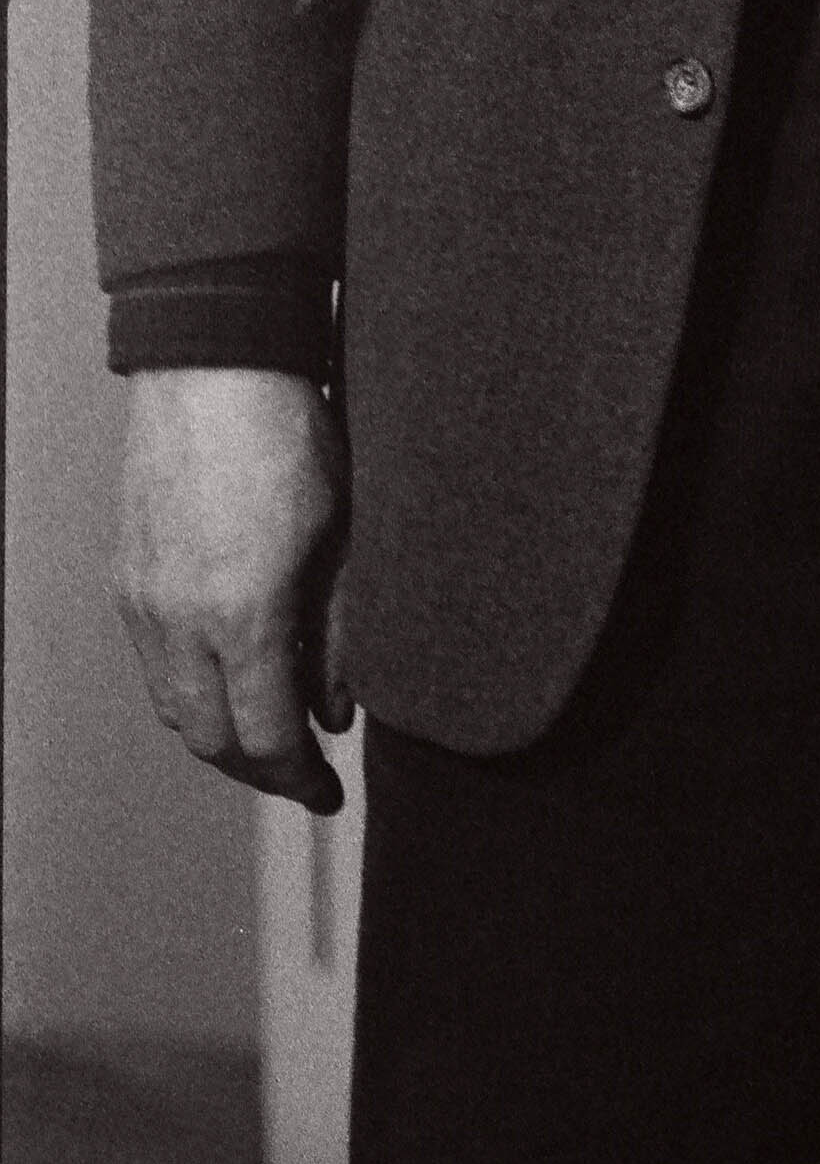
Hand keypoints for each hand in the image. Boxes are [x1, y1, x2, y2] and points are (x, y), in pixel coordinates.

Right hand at [116, 369, 350, 812]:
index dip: (300, 778)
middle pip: (210, 739)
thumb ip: (342, 630)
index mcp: (244, 614)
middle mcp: (179, 621)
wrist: (216, 369)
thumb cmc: (295, 436)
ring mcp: (142, 603)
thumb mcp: (349, 535)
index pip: (266, 737)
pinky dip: (194, 690)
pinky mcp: (127, 581)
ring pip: (174, 708)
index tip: (328, 794)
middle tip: (304, 774)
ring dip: (222, 733)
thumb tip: (339, 708)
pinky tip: (234, 678)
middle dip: (259, 769)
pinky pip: (154, 665)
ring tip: (274, 732)